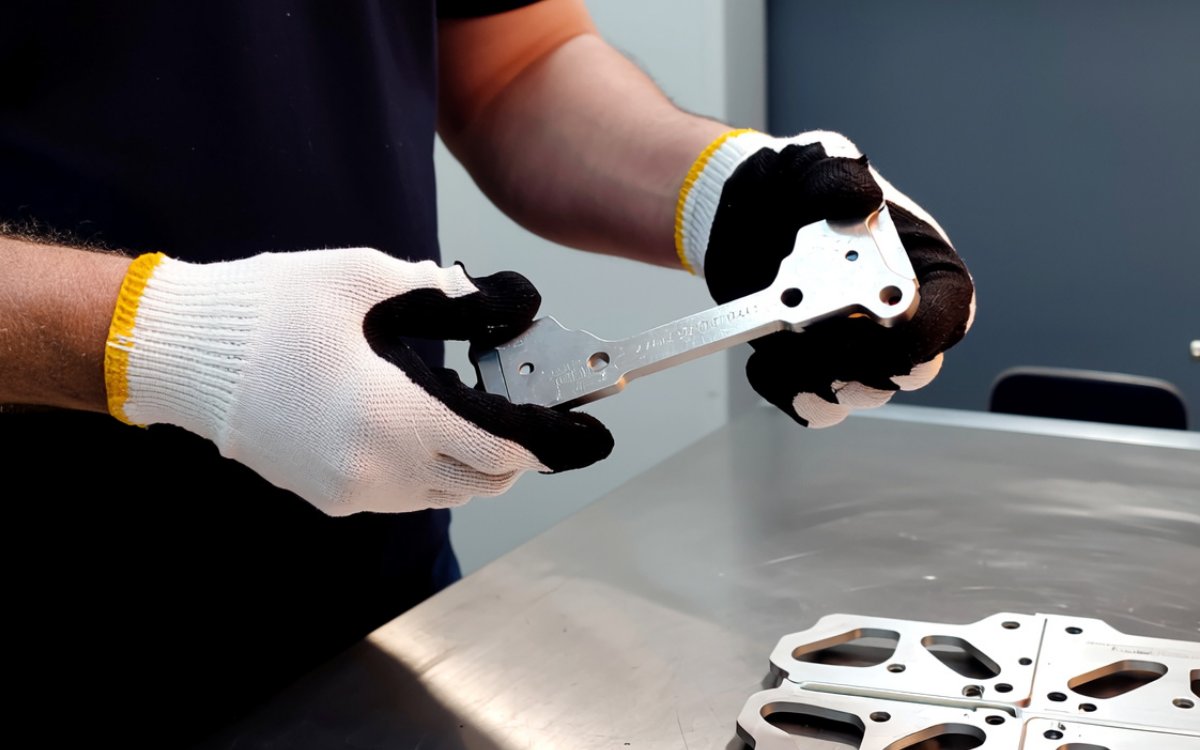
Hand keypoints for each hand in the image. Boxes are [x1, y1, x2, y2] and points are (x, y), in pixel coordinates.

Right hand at [105, 248, 612, 514]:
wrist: (188, 354)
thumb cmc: (272, 309)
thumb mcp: (368, 278)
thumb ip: (450, 295)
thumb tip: (506, 301)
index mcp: (392, 413)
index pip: (497, 449)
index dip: (539, 442)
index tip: (565, 432)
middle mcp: (376, 467)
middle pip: (479, 483)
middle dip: (510, 455)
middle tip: (518, 415)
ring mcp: (350, 490)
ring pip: (443, 494)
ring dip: (469, 464)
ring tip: (465, 414)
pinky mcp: (329, 497)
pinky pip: (403, 496)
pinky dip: (427, 471)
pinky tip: (415, 426)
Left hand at [676, 130, 975, 426]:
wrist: (739, 213)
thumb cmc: (795, 187)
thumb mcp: (816, 164)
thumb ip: (838, 177)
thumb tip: (862, 196)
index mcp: (919, 266)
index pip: (950, 310)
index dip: (929, 327)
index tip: (890, 320)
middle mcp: (895, 317)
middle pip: (910, 368)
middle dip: (868, 362)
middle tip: (824, 337)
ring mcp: (854, 350)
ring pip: (859, 392)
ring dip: (822, 377)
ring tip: (783, 347)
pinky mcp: (811, 368)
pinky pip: (812, 404)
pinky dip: (787, 391)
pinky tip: (761, 362)